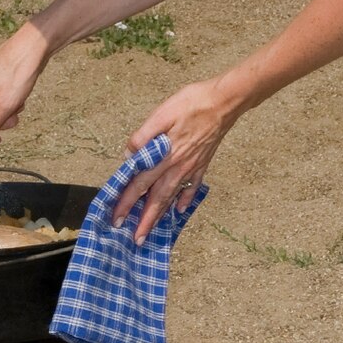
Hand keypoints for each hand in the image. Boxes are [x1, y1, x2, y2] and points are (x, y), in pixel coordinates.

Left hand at [111, 76, 242, 242]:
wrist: (224, 102)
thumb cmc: (192, 103)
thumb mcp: (162, 113)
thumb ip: (144, 136)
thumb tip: (129, 153)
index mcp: (165, 156)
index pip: (141, 183)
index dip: (127, 201)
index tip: (117, 218)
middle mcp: (178, 166)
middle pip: (157, 198)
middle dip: (145, 220)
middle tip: (136, 239)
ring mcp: (192, 167)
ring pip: (173, 196)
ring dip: (161, 215)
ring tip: (152, 231)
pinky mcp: (203, 163)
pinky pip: (193, 186)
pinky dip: (186, 199)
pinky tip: (180, 209)